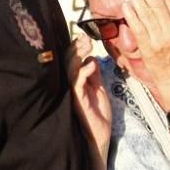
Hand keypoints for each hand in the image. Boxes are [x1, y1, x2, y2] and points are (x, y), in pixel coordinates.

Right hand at [65, 34, 111, 157]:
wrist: (100, 133)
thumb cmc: (98, 112)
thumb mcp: (98, 87)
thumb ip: (94, 73)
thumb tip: (91, 57)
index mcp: (76, 81)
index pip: (72, 60)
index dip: (76, 48)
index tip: (84, 37)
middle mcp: (71, 85)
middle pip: (68, 62)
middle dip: (76, 48)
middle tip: (85, 38)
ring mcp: (73, 93)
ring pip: (70, 70)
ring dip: (78, 57)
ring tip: (87, 46)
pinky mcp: (77, 100)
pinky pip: (77, 84)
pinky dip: (83, 72)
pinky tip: (91, 65)